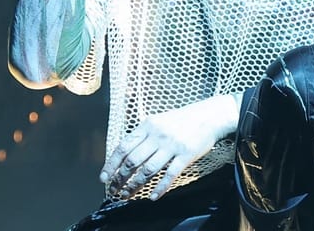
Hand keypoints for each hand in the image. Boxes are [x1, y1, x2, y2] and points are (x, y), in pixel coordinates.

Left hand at [100, 95, 238, 198]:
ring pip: (148, 170)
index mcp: (148, 126)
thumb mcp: (158, 121)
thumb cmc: (182, 120)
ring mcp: (172, 145)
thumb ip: (143, 135)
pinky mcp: (186, 155)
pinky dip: (160, 187)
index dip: (111, 164)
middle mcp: (158, 135)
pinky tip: (153, 196)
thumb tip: (124, 154)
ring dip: (134, 185)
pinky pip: (170, 174)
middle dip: (120, 178)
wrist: (209, 116)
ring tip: (127, 195)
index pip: (123, 147)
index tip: (104, 178)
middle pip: (132, 161)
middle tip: (114, 190)